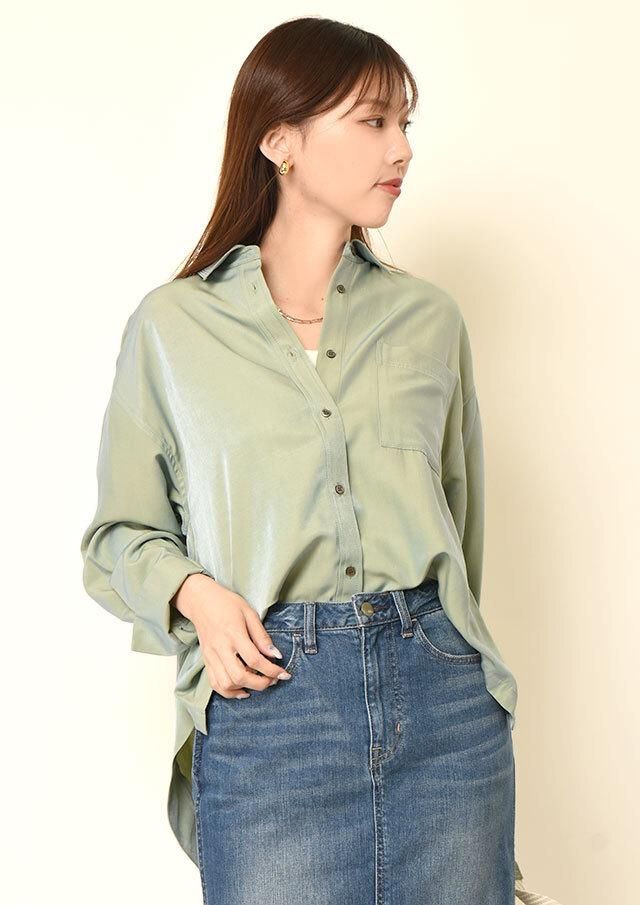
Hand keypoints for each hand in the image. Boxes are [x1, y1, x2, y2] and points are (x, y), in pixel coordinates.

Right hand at [173, 574, 291, 698]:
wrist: (200, 601)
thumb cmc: (227, 604)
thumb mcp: (249, 613)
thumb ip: (262, 636)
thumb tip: (276, 655)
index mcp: (234, 633)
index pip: (254, 659)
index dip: (271, 670)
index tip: (283, 673)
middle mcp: (220, 648)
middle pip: (240, 676)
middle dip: (260, 684)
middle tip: (273, 680)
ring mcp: (211, 656)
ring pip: (226, 684)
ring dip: (245, 688)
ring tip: (258, 683)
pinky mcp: (206, 661)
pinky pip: (215, 684)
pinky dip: (229, 692)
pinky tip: (242, 689)